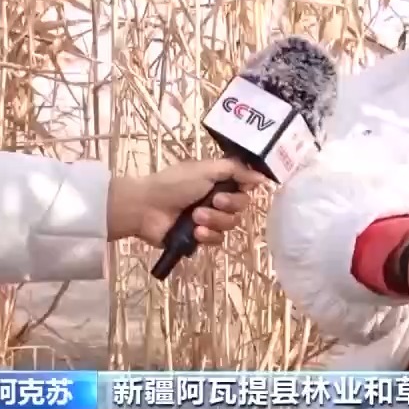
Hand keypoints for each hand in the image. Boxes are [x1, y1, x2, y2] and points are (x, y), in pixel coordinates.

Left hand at [107, 158, 268, 245]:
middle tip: (213, 201)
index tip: (241, 187)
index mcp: (218, 181)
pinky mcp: (200, 238)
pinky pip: (218, 240)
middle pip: (241, 207)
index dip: (245, 189)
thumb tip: (261, 176)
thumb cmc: (174, 184)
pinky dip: (208, 236)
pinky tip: (196, 232)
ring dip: (215, 220)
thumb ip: (235, 170)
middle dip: (229, 205)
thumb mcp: (206, 169)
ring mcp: (209, 220)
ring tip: (196, 218)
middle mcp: (216, 199)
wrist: (146, 208)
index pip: (245, 187)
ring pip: (230, 224)